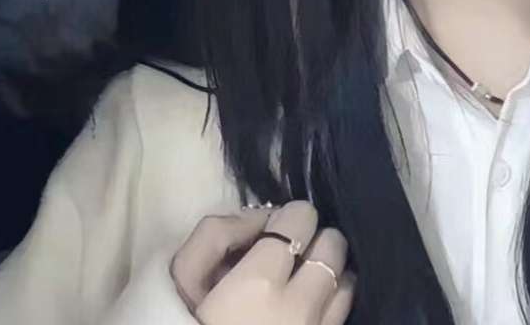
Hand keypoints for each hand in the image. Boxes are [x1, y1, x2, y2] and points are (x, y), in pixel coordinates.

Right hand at [169, 200, 355, 324]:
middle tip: (291, 254)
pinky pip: (344, 312)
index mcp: (258, 283)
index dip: (289, 217)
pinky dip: (334, 301)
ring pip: (346, 279)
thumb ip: (217, 234)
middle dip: (314, 240)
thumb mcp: (183, 275)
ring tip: (304, 281)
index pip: (302, 218)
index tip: (274, 230)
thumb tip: (260, 217)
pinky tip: (310, 307)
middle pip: (333, 244)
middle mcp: (298, 307)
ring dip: (329, 272)